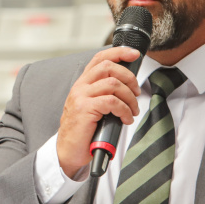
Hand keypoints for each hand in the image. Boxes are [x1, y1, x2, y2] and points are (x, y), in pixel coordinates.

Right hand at [57, 47, 141, 177]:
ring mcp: (81, 97)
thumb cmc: (84, 131)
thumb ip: (105, 94)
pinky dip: (124, 110)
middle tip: (136, 92)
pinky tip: (126, 119)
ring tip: (132, 110)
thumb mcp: (94, 107)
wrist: (68, 151)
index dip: (119, 52)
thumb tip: (130, 87)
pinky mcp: (85, 109)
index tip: (134, 54)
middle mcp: (80, 86)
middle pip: (109, 67)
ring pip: (113, 84)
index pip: (100, 58)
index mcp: (83, 83)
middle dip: (129, 77)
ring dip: (130, 97)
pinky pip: (112, 102)